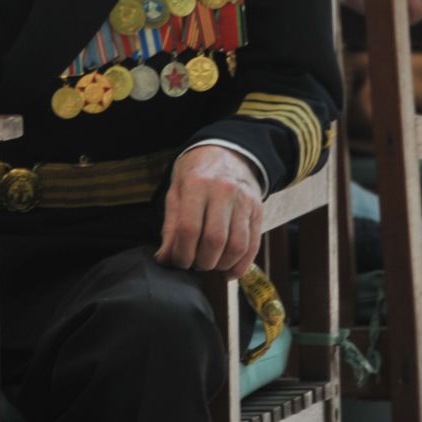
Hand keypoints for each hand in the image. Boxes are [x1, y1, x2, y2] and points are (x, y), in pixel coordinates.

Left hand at [157, 146, 264, 275]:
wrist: (227, 151)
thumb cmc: (196, 174)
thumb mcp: (176, 192)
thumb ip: (171, 226)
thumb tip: (164, 259)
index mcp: (197, 184)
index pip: (189, 229)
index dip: (182, 253)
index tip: (178, 261)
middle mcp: (223, 191)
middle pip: (214, 240)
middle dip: (201, 261)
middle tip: (194, 263)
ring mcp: (244, 201)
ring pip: (236, 245)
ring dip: (221, 265)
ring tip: (210, 264)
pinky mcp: (257, 210)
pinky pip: (253, 244)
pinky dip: (241, 264)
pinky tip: (228, 271)